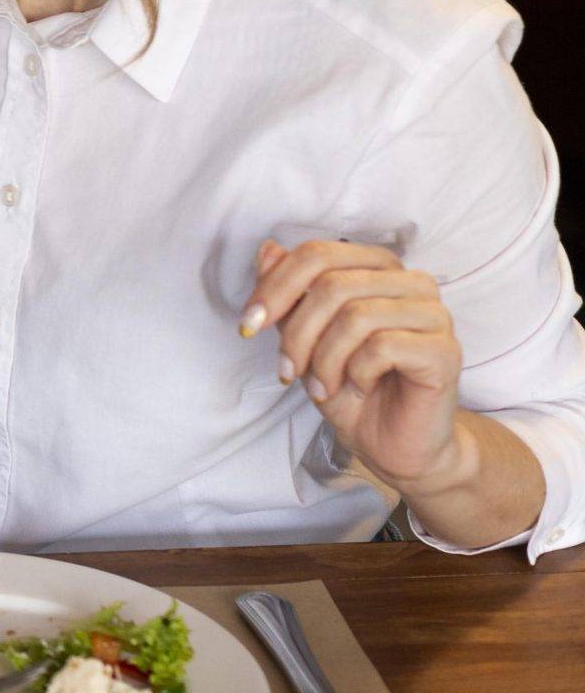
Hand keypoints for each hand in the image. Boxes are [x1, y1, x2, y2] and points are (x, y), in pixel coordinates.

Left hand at [243, 239, 465, 490]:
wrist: (390, 443)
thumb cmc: (348, 386)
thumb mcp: (304, 337)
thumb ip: (289, 293)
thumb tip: (268, 250)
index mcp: (378, 267)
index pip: (317, 254)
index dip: (274, 287)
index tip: (248, 324)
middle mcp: (411, 282)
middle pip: (332, 284)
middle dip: (297, 333)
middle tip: (288, 370)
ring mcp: (434, 314)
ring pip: (356, 315)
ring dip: (325, 359)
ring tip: (323, 386)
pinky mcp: (445, 350)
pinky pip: (383, 346)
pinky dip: (356, 372)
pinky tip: (360, 387)